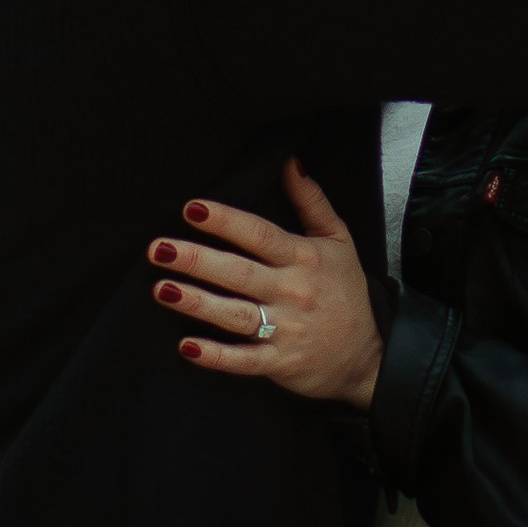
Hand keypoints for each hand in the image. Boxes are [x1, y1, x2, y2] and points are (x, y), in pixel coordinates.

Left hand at [150, 158, 380, 409]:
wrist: (368, 355)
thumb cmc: (346, 292)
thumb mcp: (338, 241)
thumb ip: (312, 201)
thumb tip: (291, 163)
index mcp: (303, 258)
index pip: (260, 235)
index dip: (226, 221)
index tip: (192, 209)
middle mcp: (292, 291)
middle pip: (239, 272)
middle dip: (197, 260)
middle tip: (159, 248)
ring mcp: (286, 330)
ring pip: (235, 314)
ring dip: (198, 302)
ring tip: (162, 289)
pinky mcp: (280, 363)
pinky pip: (244, 360)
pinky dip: (216, 356)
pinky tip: (188, 347)